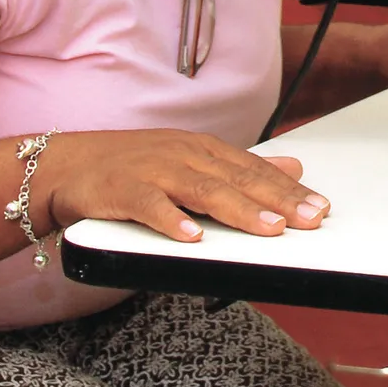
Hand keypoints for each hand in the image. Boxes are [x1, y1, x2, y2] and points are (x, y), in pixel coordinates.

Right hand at [37, 129, 329, 242]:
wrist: (66, 165)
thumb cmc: (133, 167)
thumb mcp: (193, 159)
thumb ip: (242, 168)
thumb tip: (294, 166)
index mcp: (204, 149)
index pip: (255, 170)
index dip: (289, 190)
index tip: (320, 208)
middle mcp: (184, 154)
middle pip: (238, 179)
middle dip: (278, 200)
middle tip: (310, 219)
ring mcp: (154, 170)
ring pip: (204, 191)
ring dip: (239, 210)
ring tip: (269, 229)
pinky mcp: (122, 189)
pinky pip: (150, 205)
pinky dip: (172, 220)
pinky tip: (193, 237)